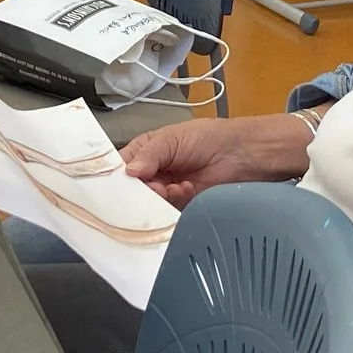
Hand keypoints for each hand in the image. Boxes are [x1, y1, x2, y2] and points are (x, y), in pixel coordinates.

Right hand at [122, 114, 313, 208]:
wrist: (242, 155)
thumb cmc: (207, 138)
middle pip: (131, 189)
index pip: (122, 165)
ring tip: (170, 187)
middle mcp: (153, 173)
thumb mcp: (172, 139)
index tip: (109, 184)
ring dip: (155, 198)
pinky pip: (165, 214)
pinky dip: (170, 206)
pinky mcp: (181, 208)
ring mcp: (166, 192)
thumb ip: (149, 154)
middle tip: (148, 186)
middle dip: (135, 190)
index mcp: (146, 152)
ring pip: (147, 203)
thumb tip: (128, 172)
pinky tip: (183, 192)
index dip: (114, 174)